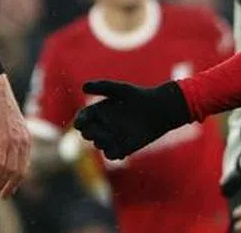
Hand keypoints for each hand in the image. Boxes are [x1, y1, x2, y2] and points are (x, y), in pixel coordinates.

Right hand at [0, 74, 30, 198]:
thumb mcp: (8, 127)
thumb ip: (8, 143)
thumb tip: (1, 159)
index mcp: (26, 140)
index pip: (24, 167)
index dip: (16, 181)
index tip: (9, 190)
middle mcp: (22, 142)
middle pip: (18, 172)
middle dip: (9, 186)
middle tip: (1, 194)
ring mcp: (12, 141)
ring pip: (8, 170)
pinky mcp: (0, 139)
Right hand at [74, 80, 190, 160]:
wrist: (160, 110)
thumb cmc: (140, 96)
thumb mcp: (122, 90)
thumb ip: (103, 87)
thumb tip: (83, 86)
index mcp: (99, 111)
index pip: (82, 119)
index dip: (80, 121)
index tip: (81, 122)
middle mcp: (103, 125)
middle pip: (87, 133)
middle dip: (91, 132)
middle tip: (102, 128)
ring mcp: (112, 137)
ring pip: (98, 144)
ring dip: (104, 141)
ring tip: (116, 136)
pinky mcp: (122, 148)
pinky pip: (110, 155)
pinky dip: (113, 152)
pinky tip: (123, 148)